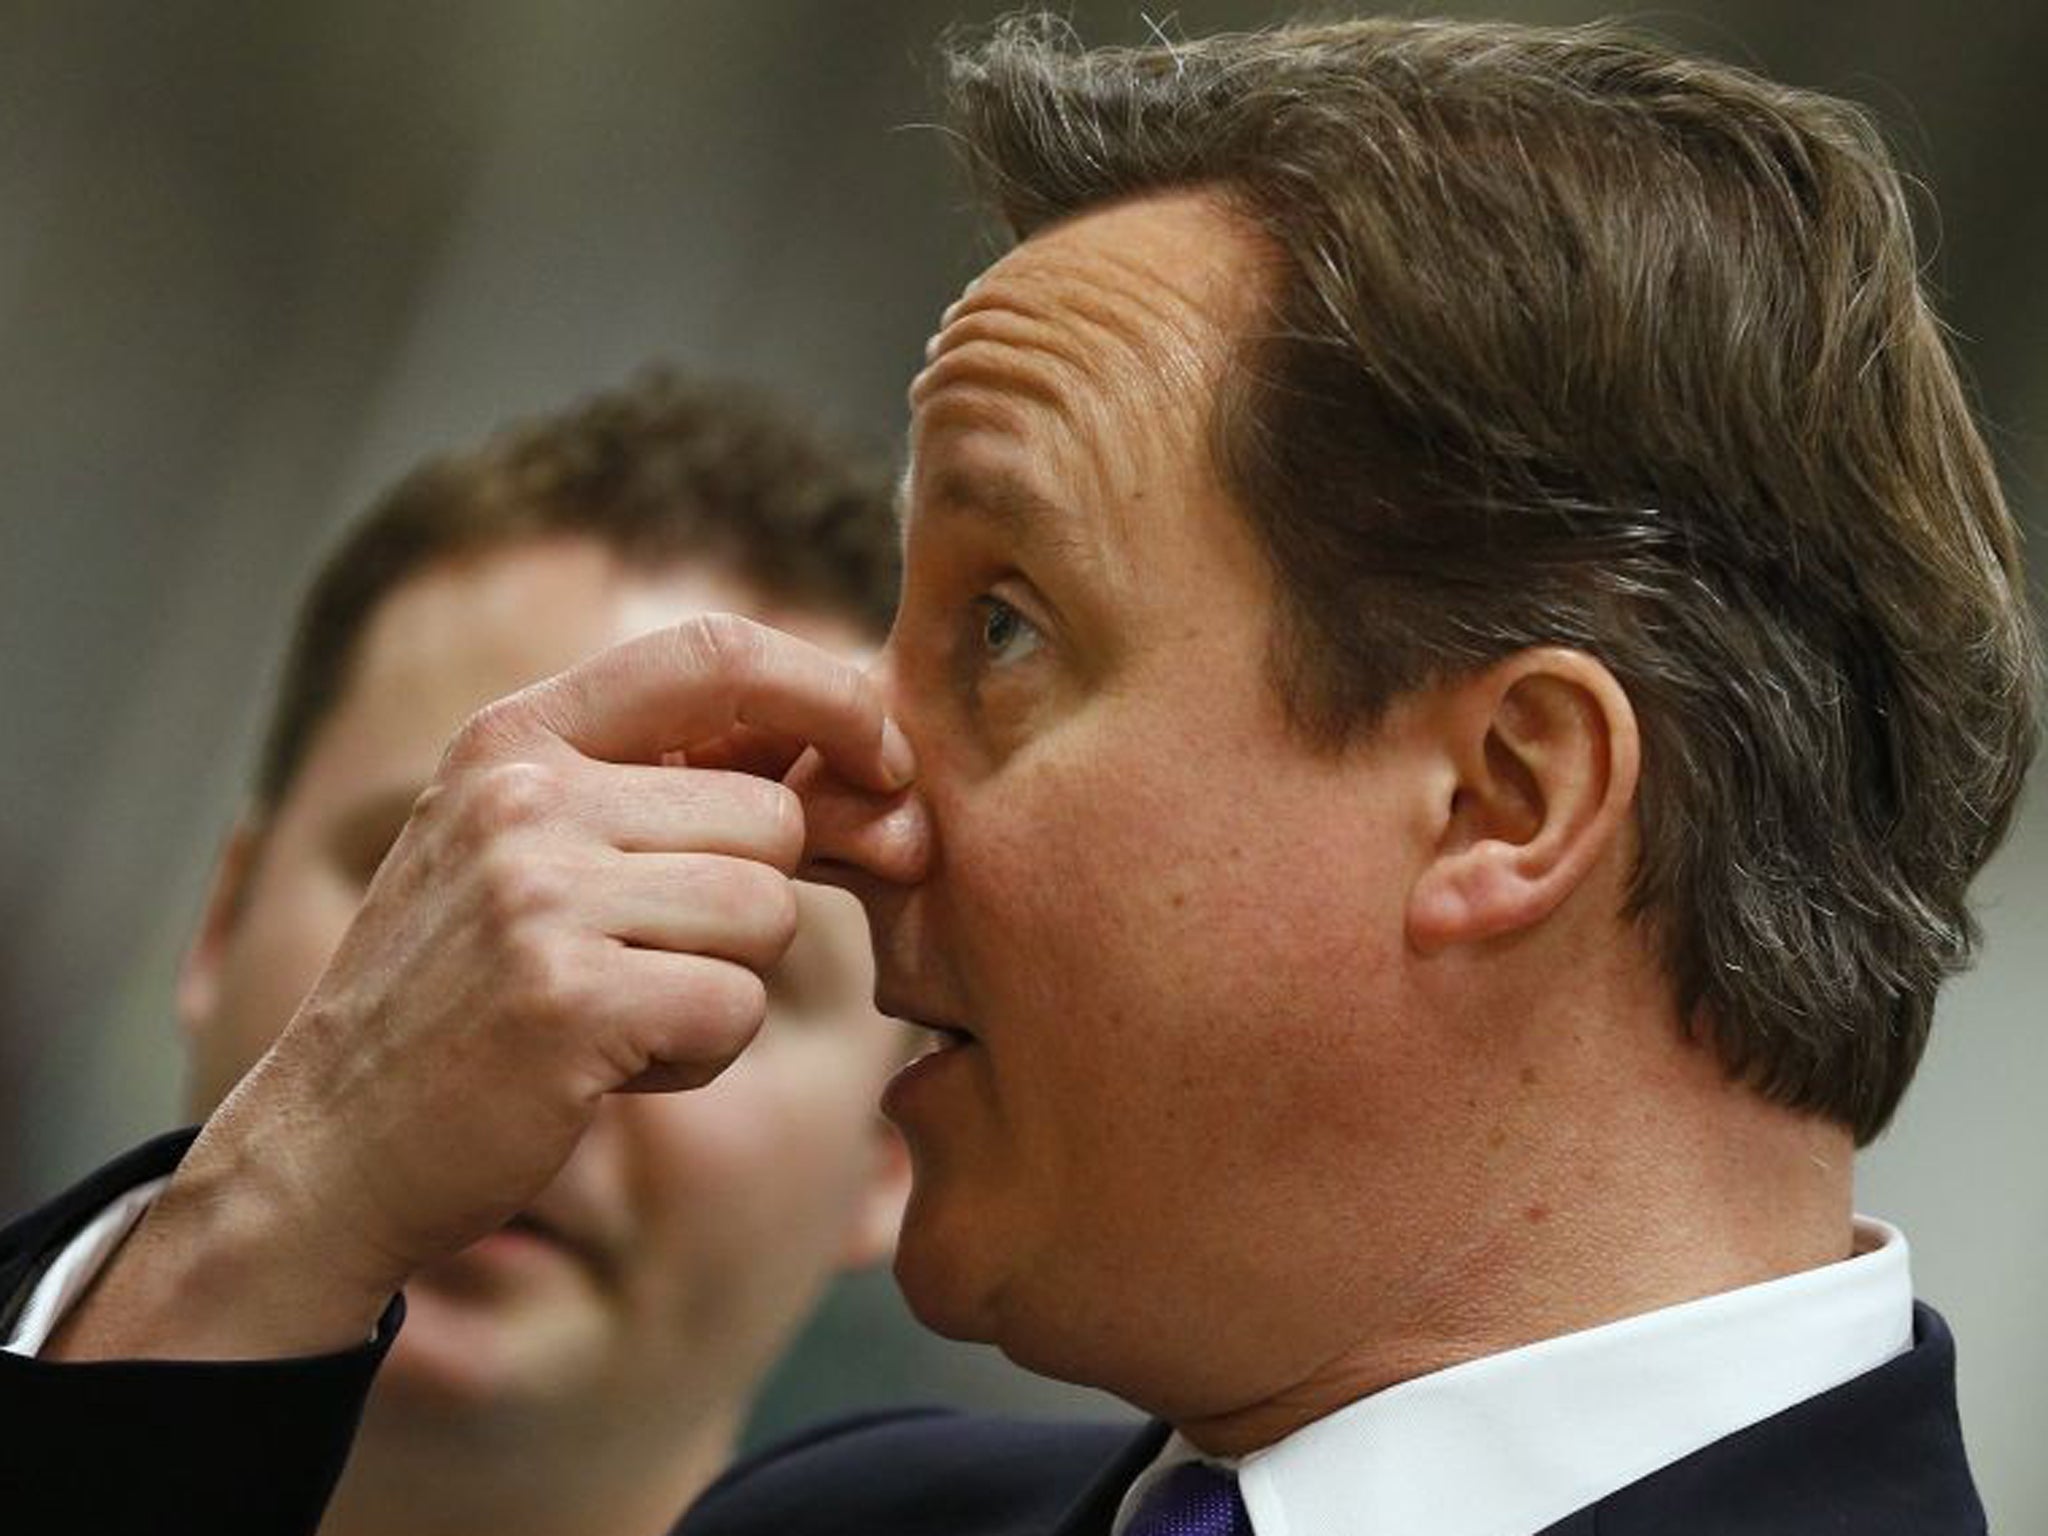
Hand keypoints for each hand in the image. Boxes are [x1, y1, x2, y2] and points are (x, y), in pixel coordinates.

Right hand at [50, 614, 911, 1361]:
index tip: (887, 762)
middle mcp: (523, 792)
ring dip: (724, 984)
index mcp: (518, 733)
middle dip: (756, 901)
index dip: (832, 696)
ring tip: (618, 1009)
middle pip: (773, 815)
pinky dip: (697, 1055)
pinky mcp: (565, 1000)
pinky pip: (735, 1009)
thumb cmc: (471, 991)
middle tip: (655, 959)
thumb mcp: (544, 849)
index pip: (716, 651)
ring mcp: (536, 893)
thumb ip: (682, 790)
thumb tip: (886, 777)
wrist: (333, 1145)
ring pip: (769, 913)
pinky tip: (607, 1065)